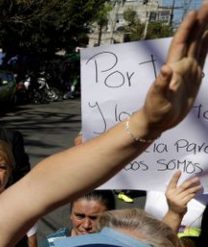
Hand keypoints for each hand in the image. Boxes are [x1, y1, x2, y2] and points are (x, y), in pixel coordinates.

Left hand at [136, 4, 207, 137]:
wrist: (157, 122)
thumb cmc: (155, 111)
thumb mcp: (157, 99)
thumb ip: (161, 85)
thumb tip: (165, 70)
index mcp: (174, 67)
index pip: (181, 43)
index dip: (187, 28)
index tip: (194, 12)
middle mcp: (181, 64)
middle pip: (193, 38)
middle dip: (200, 20)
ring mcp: (188, 69)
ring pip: (199, 43)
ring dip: (205, 28)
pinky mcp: (194, 76)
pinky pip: (203, 55)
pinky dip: (207, 43)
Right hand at [165, 170, 202, 215]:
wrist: (174, 213)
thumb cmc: (174, 202)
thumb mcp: (172, 195)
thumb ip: (176, 189)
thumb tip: (186, 181)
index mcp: (168, 192)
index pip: (172, 183)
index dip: (175, 177)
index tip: (179, 171)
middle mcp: (172, 195)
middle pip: (183, 186)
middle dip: (191, 181)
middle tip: (197, 178)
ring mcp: (177, 199)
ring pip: (188, 191)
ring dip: (195, 188)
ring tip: (199, 186)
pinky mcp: (182, 203)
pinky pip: (190, 196)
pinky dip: (194, 194)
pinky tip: (197, 192)